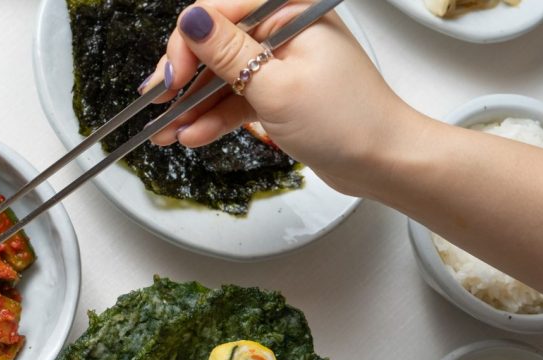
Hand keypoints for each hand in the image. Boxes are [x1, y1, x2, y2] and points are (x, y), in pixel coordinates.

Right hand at [142, 0, 425, 198]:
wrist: (382, 161)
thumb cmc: (347, 120)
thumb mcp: (276, 86)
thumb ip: (228, 53)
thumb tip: (191, 20)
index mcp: (289, 9)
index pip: (220, 11)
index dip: (187, 44)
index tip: (172, 79)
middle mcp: (283, 28)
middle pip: (215, 44)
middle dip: (184, 78)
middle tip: (159, 105)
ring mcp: (280, 61)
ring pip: (221, 75)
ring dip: (193, 105)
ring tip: (167, 132)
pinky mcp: (279, 90)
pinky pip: (236, 98)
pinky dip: (215, 117)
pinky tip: (193, 135)